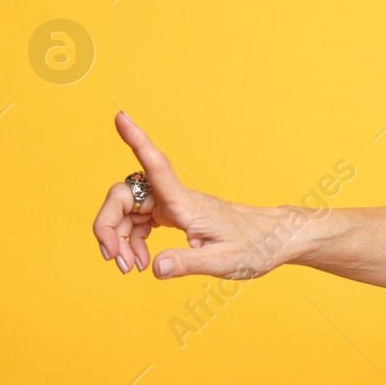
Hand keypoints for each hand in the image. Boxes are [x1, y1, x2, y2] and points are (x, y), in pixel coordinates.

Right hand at [91, 112, 286, 280]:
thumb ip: (187, 263)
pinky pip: (139, 220)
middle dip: (109, 228)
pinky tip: (141, 261)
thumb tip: (154, 268)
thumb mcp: (223, 262)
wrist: (276, 239)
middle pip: (123, 197)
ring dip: (119, 238)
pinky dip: (132, 240)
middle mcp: (176, 198)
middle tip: (118, 263)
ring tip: (129, 268)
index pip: (157, 167)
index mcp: (187, 204)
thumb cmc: (256, 246)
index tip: (121, 117)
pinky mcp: (173, 213)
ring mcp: (173, 204)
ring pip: (127, 211)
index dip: (138, 142)